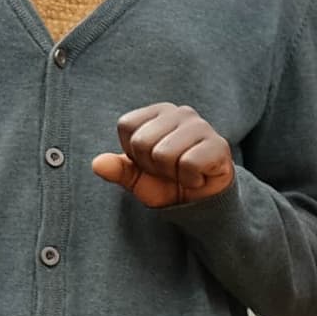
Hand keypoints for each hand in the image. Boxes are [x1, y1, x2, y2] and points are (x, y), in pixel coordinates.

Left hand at [90, 102, 235, 208]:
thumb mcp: (137, 179)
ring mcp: (201, 126)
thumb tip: (97, 164)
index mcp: (157, 113)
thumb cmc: (169, 183)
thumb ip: (117, 170)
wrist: (202, 202)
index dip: (133, 153)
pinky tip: (199, 177)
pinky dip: (190, 179)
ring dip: (172, 174)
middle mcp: (180, 112)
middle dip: (152, 166)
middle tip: (169, 170)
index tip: (150, 163)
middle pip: (143, 141)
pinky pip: (189, 164)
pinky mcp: (219, 144)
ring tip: (184, 173)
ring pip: (164, 153)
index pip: (126, 126)